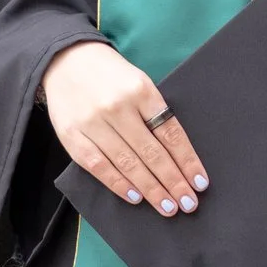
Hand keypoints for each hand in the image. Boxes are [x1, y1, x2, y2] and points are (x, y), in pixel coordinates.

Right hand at [42, 41, 206, 216]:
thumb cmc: (111, 76)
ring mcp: (93, 122)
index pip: (170, 133)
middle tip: (188, 203)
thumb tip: (176, 156)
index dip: (187, 161)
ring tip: (167, 207)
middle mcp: (118, 107)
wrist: (66, 60)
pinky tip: (135, 197)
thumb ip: (154, 113)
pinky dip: (118, 184)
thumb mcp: (139, 82)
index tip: (200, 183)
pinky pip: (99, 166)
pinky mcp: (72, 136)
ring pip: (128, 163)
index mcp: (141, 90)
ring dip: (151, 189)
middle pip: (152, 153)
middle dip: (173, 182)